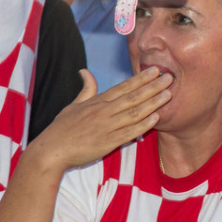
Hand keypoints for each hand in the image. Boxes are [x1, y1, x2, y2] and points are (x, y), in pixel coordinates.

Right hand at [28, 68, 172, 172]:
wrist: (51, 151)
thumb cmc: (61, 128)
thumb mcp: (73, 105)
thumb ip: (86, 89)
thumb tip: (85, 71)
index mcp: (97, 102)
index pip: (123, 87)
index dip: (141, 78)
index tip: (155, 70)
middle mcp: (104, 112)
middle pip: (133, 97)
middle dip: (153, 87)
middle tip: (170, 77)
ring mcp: (106, 127)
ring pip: (134, 112)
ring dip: (153, 103)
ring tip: (168, 94)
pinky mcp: (108, 142)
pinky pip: (129, 132)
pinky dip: (143, 125)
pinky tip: (156, 118)